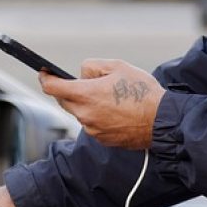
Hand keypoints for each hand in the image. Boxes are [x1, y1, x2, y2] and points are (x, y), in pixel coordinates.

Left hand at [39, 59, 164, 148]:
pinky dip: (97, 117)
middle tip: (87, 83)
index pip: (52, 87)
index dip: (46, 78)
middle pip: (64, 101)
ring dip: (86, 104)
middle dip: (70, 91)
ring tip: (110, 98)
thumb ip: (93, 66)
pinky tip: (116, 111)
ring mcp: (93, 129)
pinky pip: (92, 125)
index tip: (45, 73)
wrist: (162, 120)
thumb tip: (81, 74)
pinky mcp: (102, 139)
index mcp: (86, 94)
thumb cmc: (143, 92)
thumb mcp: (119, 66)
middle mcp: (85, 114)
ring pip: (79, 113)